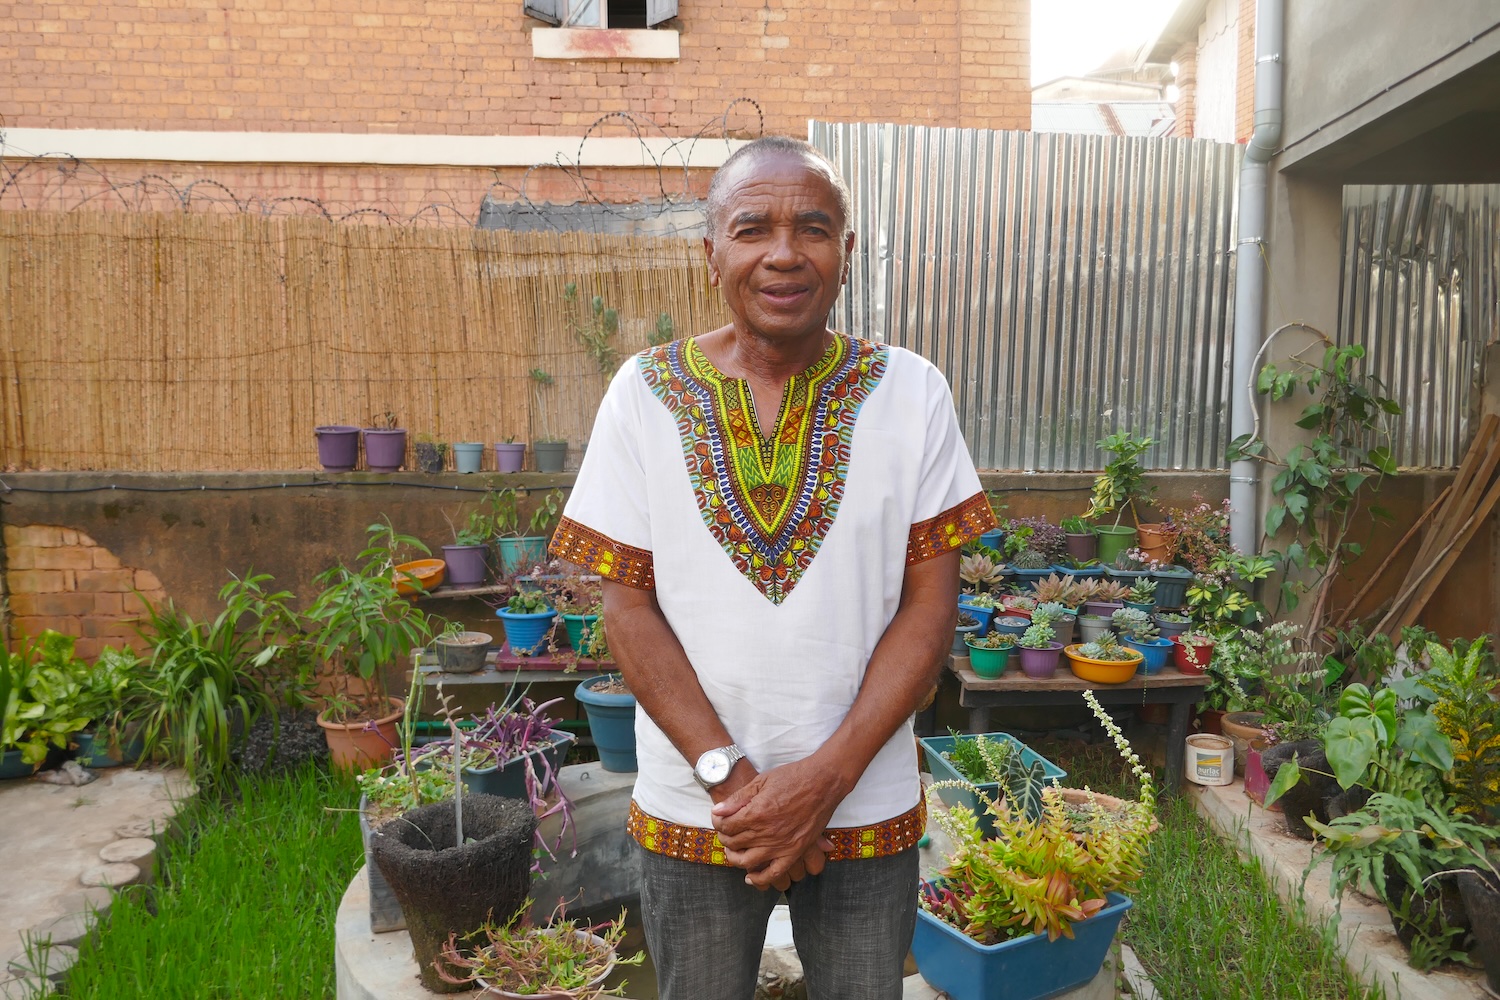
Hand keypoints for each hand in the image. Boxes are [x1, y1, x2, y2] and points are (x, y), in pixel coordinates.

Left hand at [710, 758, 845, 889]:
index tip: (719, 819)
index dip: (718, 822)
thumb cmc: (793, 777)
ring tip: (733, 851)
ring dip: (735, 858)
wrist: (823, 781)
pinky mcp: (795, 851)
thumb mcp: (761, 781)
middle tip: (725, 832)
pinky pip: (774, 873)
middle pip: (734, 843)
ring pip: (748, 861)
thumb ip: (738, 798)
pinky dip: (760, 878)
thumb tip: (717, 811)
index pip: (726, 826)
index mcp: (756, 813)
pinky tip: (751, 876)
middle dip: (724, 837)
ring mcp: (781, 845)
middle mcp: (767, 833)